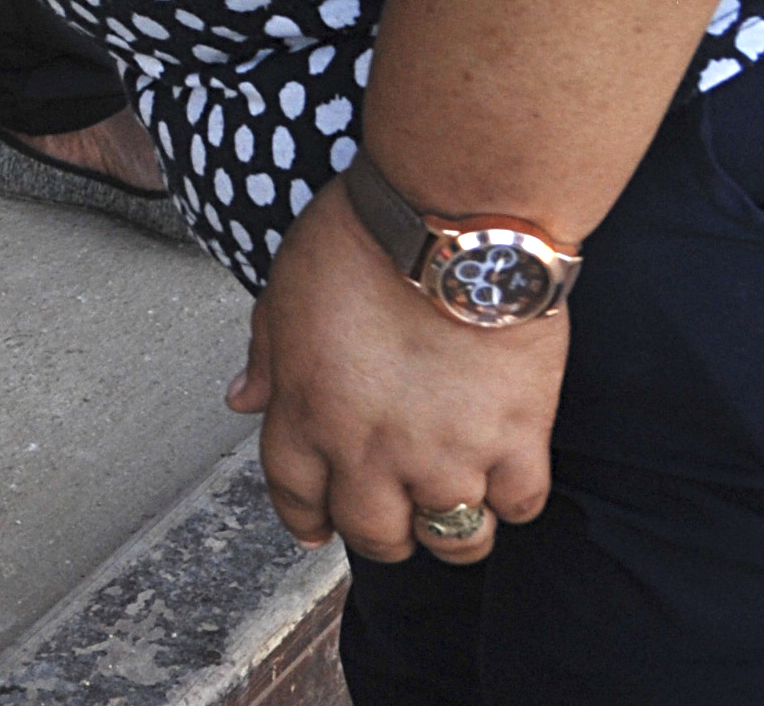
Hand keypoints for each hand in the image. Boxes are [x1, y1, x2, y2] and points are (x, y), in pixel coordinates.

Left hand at [228, 182, 563, 566]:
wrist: (451, 226)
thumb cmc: (361, 241)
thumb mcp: (283, 288)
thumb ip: (267, 355)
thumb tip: (242, 399)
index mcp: (306, 415)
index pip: (295, 496)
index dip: (304, 519)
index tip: (316, 527)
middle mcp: (371, 451)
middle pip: (375, 536)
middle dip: (381, 534)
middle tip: (395, 516)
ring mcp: (447, 454)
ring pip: (453, 537)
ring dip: (452, 527)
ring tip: (456, 502)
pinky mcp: (517, 440)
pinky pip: (520, 504)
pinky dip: (514, 497)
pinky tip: (506, 471)